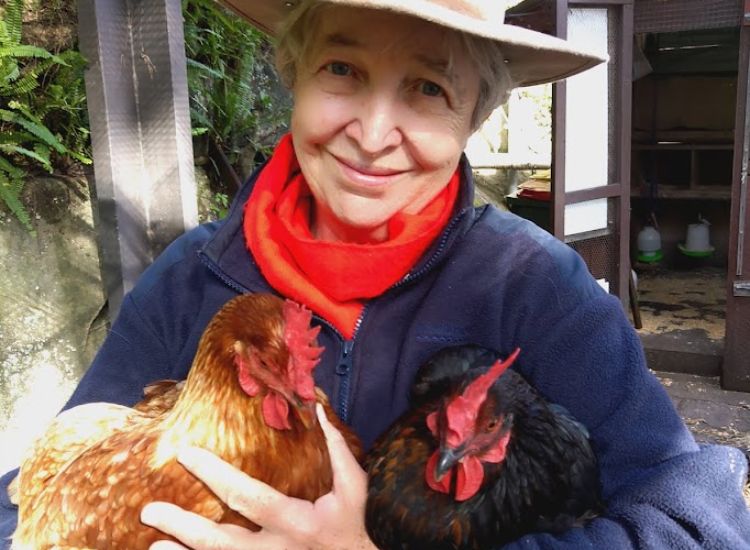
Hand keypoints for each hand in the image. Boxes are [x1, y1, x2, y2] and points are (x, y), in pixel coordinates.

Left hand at [141, 404, 376, 549]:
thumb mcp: (353, 489)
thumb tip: (318, 411)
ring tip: (155, 545)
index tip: (187, 455)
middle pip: (222, 543)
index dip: (215, 475)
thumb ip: (336, 451)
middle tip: (150, 511)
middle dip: (185, 527)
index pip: (248, 496)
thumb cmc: (353, 527)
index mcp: (295, 523)